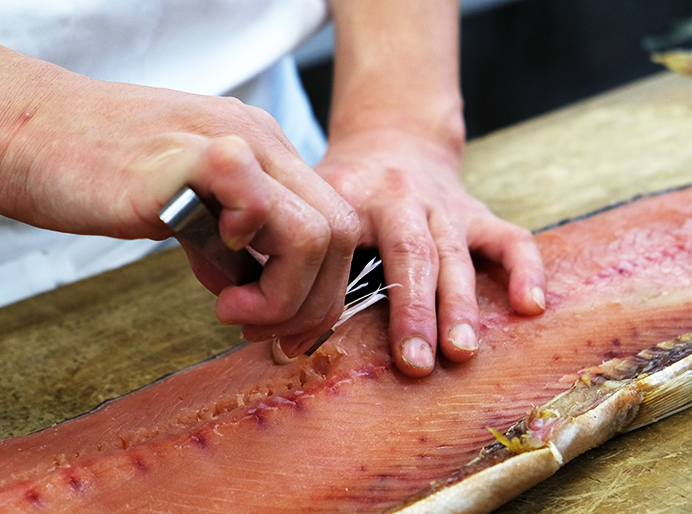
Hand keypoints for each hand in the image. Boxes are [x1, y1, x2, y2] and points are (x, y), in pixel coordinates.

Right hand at [0, 8, 358, 345]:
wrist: (22, 129)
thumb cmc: (94, 172)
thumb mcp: (183, 211)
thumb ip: (224, 245)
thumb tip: (250, 294)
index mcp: (265, 152)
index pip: (334, 227)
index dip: (321, 290)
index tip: (278, 329)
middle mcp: (261, 142)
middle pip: (342, 234)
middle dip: (314, 304)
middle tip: (257, 329)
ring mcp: (230, 144)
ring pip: (319, 231)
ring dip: (287, 296)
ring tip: (230, 310)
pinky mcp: (188, 159)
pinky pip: (259, 204)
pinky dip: (253, 256)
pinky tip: (208, 276)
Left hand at [316, 128, 546, 376]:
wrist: (391, 140)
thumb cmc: (342, 189)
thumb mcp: (309, 204)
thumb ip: (293, 259)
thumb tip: (271, 337)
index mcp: (352, 196)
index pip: (346, 243)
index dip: (336, 293)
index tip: (322, 338)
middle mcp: (403, 197)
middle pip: (411, 252)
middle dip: (414, 310)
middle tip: (415, 362)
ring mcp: (445, 205)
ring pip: (458, 253)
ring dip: (461, 305)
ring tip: (462, 351)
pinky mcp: (478, 213)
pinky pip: (510, 238)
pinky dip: (524, 270)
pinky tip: (531, 306)